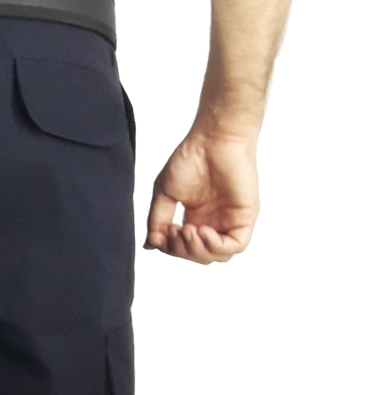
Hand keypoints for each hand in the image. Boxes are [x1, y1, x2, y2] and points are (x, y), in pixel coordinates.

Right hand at [144, 131, 259, 263]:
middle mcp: (213, 222)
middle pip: (199, 255)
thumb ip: (157, 219)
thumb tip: (150, 244)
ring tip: (188, 231)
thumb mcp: (164, 192)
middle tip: (174, 231)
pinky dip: (216, 246)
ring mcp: (229, 221)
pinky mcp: (244, 218)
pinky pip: (235, 246)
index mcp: (195, 216)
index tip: (160, 236)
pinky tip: (203, 231)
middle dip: (183, 250)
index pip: (183, 247)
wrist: (213, 140)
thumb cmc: (190, 158)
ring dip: (198, 250)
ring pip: (218, 255)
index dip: (171, 248)